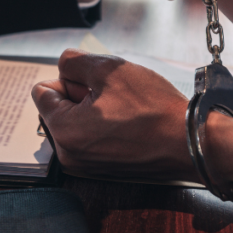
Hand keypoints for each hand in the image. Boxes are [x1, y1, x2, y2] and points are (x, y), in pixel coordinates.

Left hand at [31, 49, 196, 181]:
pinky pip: (91, 138)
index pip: (42, 91)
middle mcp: (68, 155)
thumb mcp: (109, 69)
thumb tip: (63, 66)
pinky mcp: (103, 170)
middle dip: (79, 95)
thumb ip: (74, 61)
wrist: (191, 142)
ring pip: (76, 121)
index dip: (68, 78)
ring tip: (124, 111)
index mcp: (63, 131)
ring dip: (93, 110)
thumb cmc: (154, 109)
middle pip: (58, 108)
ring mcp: (85, 166)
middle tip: (114, 97)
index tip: (96, 84)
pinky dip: (104, 127)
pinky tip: (129, 124)